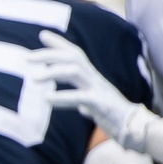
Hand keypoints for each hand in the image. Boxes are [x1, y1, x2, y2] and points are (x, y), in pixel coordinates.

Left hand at [27, 32, 162, 163]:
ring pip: (76, 71)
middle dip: (50, 54)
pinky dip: (62, 98)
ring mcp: (98, 89)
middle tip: (27, 57)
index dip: (59, 43)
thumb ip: (80, 98)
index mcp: (91, 76)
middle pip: (73, 57)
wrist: (135, 128)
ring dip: (53, 72)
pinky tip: (47, 99)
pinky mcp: (100, 104)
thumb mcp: (92, 104)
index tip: (42, 35)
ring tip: (34, 78)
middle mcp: (94, 78)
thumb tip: (70, 102)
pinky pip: (80, 98)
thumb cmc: (112, 116)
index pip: (75, 53)